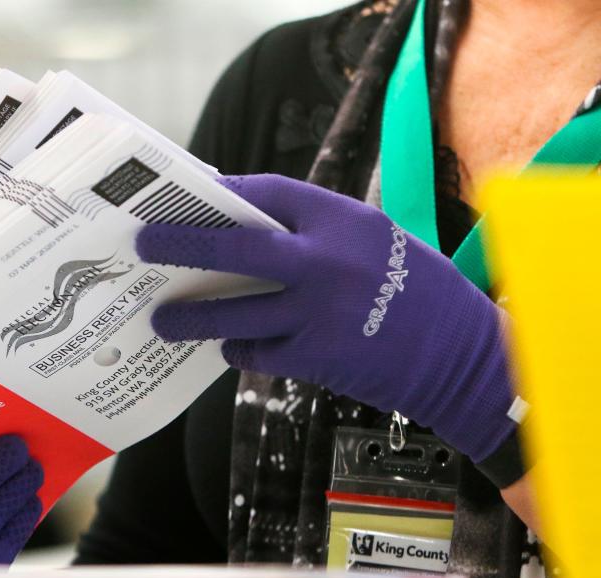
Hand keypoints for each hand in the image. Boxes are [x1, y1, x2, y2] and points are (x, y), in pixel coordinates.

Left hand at [136, 173, 517, 463]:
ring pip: (234, 313)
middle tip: (143, 244)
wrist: (462, 356)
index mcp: (344, 220)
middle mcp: (326, 262)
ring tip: (162, 319)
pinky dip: (238, 347)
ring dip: (192, 317)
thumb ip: (316, 231)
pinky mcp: (315, 357)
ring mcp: (317, 313)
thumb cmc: (416, 290)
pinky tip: (230, 345)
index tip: (190, 195)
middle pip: (235, 249)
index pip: (267, 193)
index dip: (223, 193)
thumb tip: (244, 226)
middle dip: (181, 244)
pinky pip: (256, 350)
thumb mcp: (373, 239)